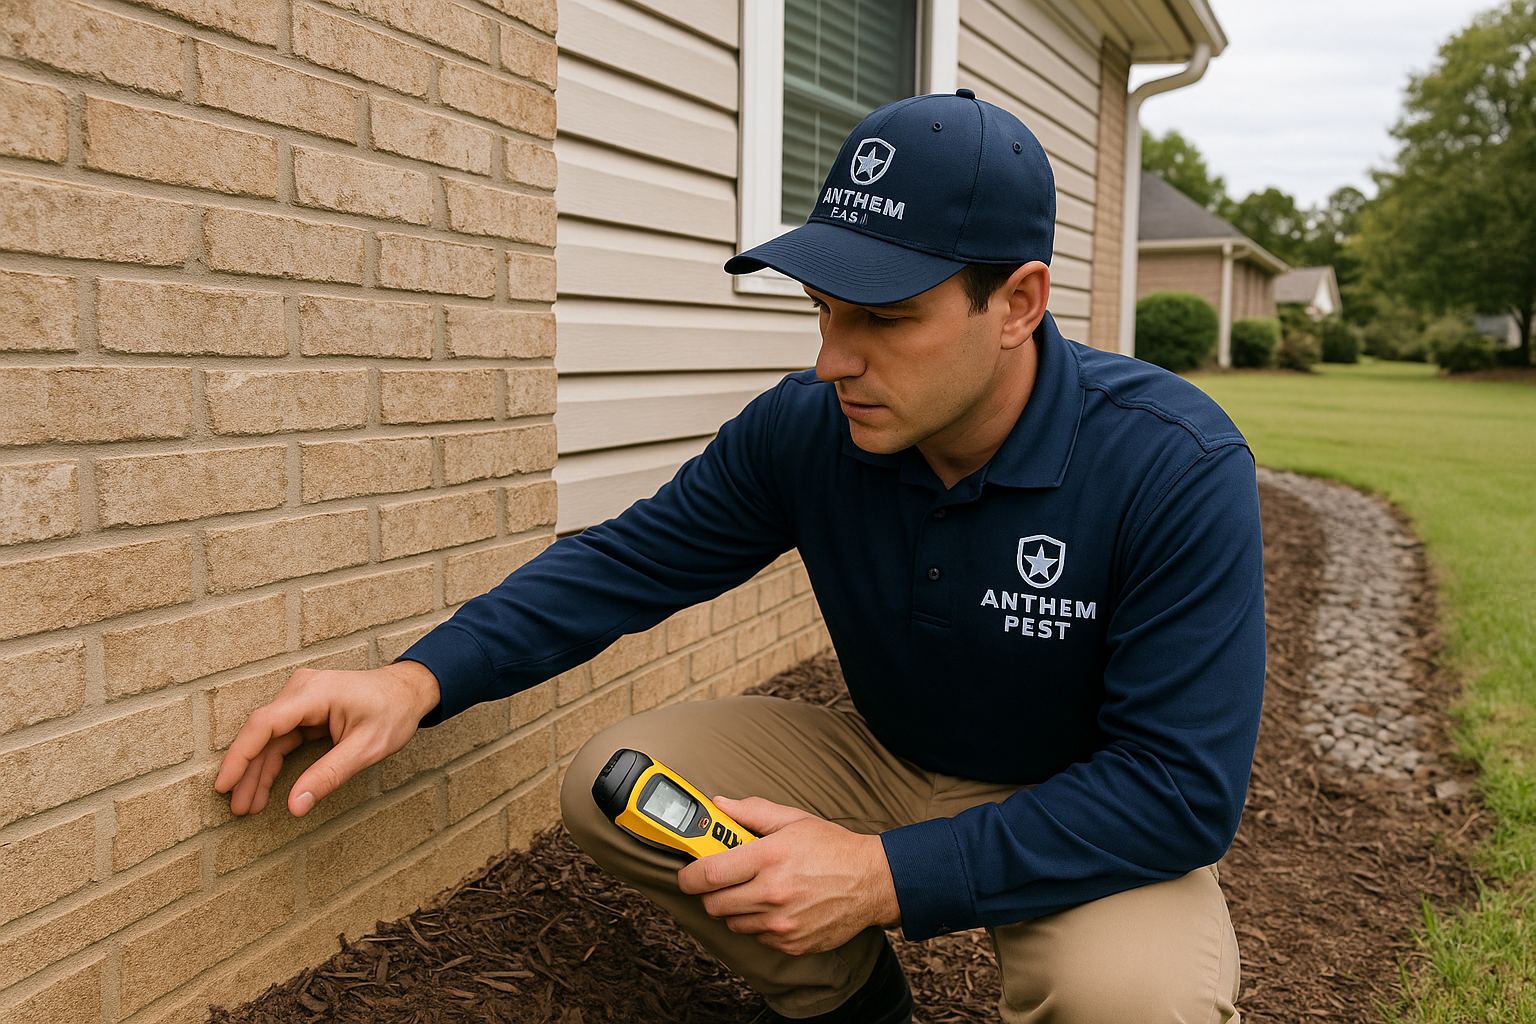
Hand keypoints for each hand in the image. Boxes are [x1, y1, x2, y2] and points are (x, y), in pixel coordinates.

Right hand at [214, 661, 440, 816]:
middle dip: (248, 773)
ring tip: (248, 806)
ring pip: (269, 739)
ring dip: (258, 772)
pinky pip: (281, 738)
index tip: (224, 785)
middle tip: (238, 809)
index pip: (264, 724)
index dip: (240, 756)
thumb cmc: (393, 713)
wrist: (409, 692)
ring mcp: (301, 698)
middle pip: (262, 734)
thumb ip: (329, 775)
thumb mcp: (366, 749)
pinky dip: (273, 763)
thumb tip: (295, 806)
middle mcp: (301, 690)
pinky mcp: (305, 709)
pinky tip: (265, 788)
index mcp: (314, 694)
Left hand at [676, 796, 900, 955]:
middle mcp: (773, 893)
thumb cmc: (833, 848)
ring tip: (755, 890)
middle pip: (714, 904)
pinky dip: (758, 924)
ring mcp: (782, 922)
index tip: (687, 873)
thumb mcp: (793, 820)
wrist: (873, 882)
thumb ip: (752, 812)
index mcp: (769, 858)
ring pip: (733, 923)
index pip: (710, 873)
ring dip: (735, 908)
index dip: (689, 875)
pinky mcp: (791, 943)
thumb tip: (719, 806)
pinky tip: (776, 907)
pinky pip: (757, 937)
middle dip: (711, 892)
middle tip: (723, 880)